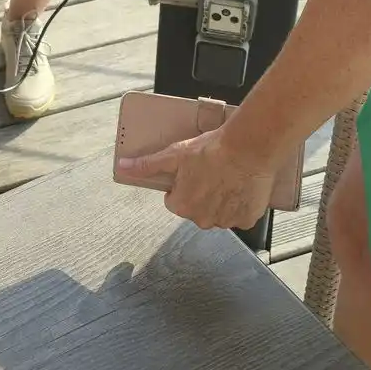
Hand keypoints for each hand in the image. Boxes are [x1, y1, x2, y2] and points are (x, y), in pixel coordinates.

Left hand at [115, 126, 275, 230]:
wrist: (248, 148)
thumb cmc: (211, 150)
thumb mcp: (174, 155)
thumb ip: (147, 165)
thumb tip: (122, 168)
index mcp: (182, 207)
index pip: (175, 201)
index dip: (182, 185)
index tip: (193, 171)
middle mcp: (203, 220)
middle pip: (197, 209)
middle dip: (201, 194)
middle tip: (211, 172)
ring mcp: (226, 221)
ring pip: (219, 212)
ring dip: (221, 200)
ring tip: (227, 177)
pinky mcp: (247, 218)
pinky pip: (240, 214)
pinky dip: (240, 204)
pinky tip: (241, 186)